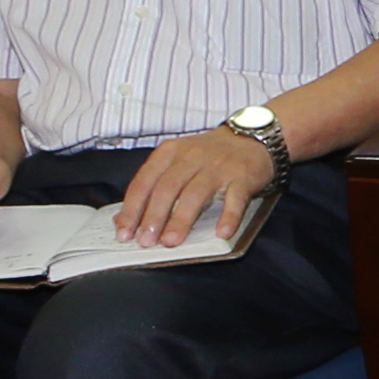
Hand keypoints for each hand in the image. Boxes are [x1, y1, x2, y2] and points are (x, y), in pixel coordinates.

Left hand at [113, 123, 277, 247]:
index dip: (132, 209)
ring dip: (181, 220)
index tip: (125, 232)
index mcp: (170, 152)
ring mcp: (218, 166)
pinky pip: (235, 199)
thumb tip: (125, 219)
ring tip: (171, 241)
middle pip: (167, 188)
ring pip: (195, 194)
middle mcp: (192, 156)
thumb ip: (153, 185)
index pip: (144, 182)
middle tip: (146, 241)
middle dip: (154, 217)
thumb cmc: (210, 155)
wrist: (253, 137)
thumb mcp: (177, 161)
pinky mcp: (243, 176)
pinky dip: (228, 216)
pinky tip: (221, 233)